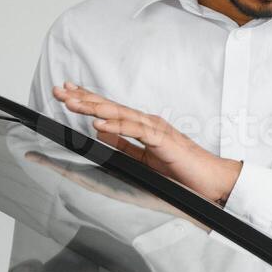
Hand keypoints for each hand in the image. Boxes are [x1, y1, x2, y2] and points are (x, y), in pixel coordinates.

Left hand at [52, 83, 242, 205]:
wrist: (211, 180)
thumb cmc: (182, 171)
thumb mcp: (143, 159)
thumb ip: (123, 146)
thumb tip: (100, 135)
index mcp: (142, 127)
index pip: (110, 110)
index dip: (88, 100)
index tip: (67, 92)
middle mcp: (147, 123)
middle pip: (110, 107)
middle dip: (83, 98)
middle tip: (60, 90)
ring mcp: (156, 129)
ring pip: (119, 115)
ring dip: (94, 108)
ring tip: (72, 104)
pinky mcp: (163, 141)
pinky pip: (135, 132)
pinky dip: (116, 127)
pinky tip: (98, 125)